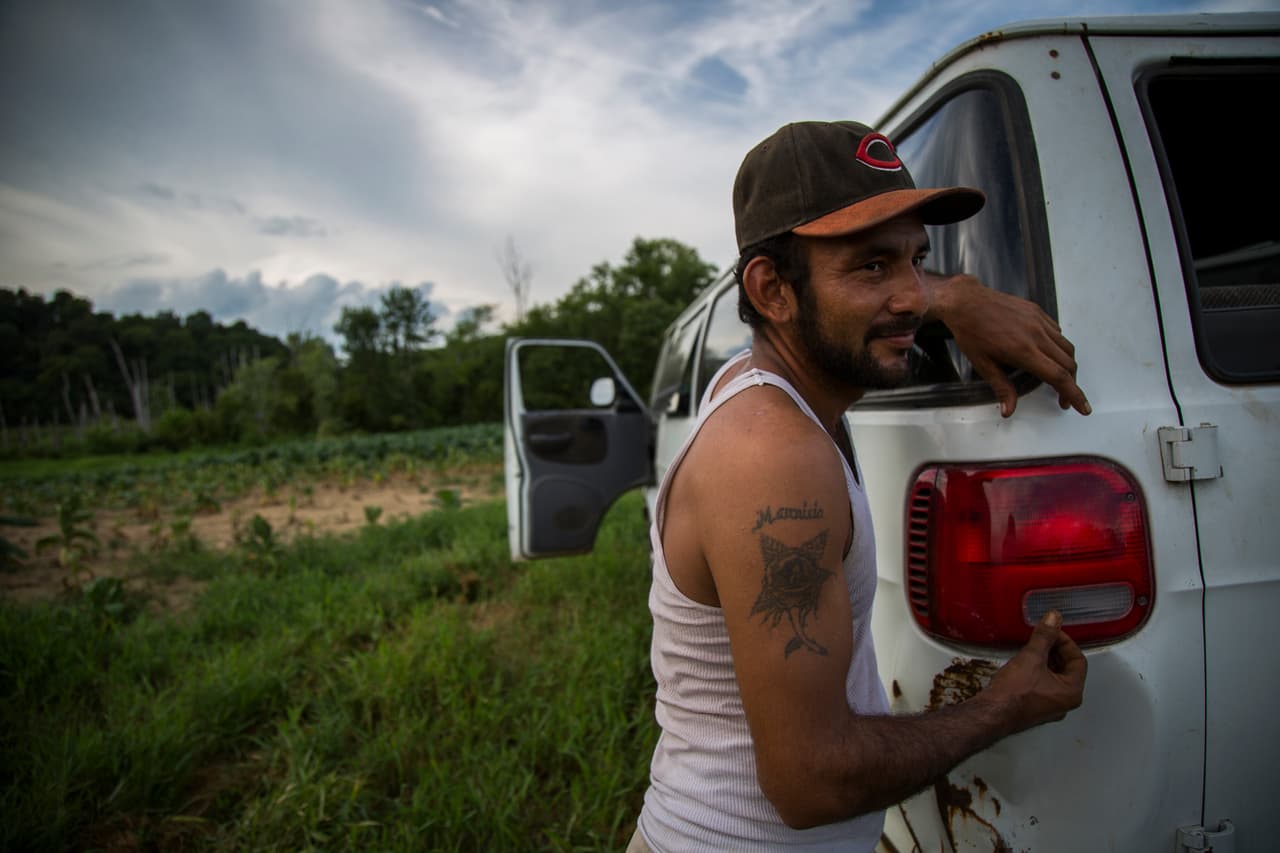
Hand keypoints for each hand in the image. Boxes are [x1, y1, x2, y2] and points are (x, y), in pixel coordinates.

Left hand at [926, 274, 1090, 416]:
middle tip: (1063, 399)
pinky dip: (1059, 347)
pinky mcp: (1037, 312)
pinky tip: (1048, 354)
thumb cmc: (971, 332)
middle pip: (1068, 364)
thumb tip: (1009, 410)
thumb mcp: (983, 364)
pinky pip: (1057, 332)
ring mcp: (1038, 321)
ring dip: (1068, 366)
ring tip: (1059, 379)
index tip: (1083, 407)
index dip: (1074, 394)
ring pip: (1066, 348)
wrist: (965, 301)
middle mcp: (1036, 335)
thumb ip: (1001, 387)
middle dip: (1071, 385)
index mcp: (1023, 352)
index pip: (1058, 377)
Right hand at [984, 611, 1086, 734]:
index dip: (1065, 642)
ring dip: (1045, 661)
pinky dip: (1038, 672)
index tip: (1051, 631)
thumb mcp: (1031, 657)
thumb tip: (1053, 618)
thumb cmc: (1015, 691)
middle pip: (1067, 669)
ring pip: (1054, 677)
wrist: (992, 713)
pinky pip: (1043, 686)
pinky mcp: (1035, 708)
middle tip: (1042, 637)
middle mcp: (1065, 703)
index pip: (1078, 660)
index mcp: (1072, 692)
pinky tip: (1024, 664)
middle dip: (1055, 651)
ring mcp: (1050, 707)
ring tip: (1031, 648)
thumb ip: (1045, 636)